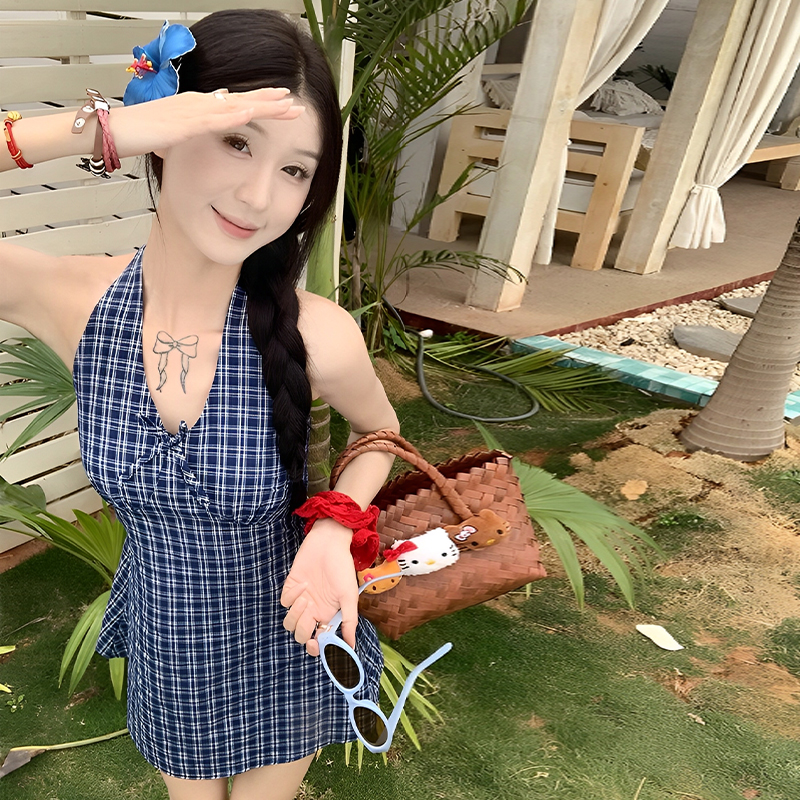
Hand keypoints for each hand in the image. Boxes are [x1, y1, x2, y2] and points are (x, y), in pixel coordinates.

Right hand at [112, 87, 303, 158]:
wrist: (112, 131)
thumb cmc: (137, 134)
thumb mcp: (172, 137)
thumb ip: (189, 135)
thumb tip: (200, 138)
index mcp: (196, 108)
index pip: (235, 104)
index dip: (261, 104)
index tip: (283, 105)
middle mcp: (197, 104)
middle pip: (241, 101)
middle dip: (270, 102)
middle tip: (296, 103)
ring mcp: (190, 112)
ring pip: (233, 106)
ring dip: (260, 105)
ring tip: (285, 104)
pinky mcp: (181, 124)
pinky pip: (211, 120)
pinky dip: (232, 116)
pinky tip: (249, 113)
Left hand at [281, 519, 357, 656]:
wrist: (329, 543)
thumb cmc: (342, 568)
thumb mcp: (349, 596)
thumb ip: (349, 621)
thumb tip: (351, 646)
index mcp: (328, 616)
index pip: (319, 641)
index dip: (316, 648)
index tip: (316, 645)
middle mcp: (313, 611)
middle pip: (301, 635)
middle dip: (303, 631)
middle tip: (310, 617)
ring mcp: (301, 600)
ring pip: (289, 623)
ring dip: (296, 614)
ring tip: (306, 598)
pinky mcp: (290, 588)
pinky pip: (284, 602)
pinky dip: (292, 596)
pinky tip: (303, 584)